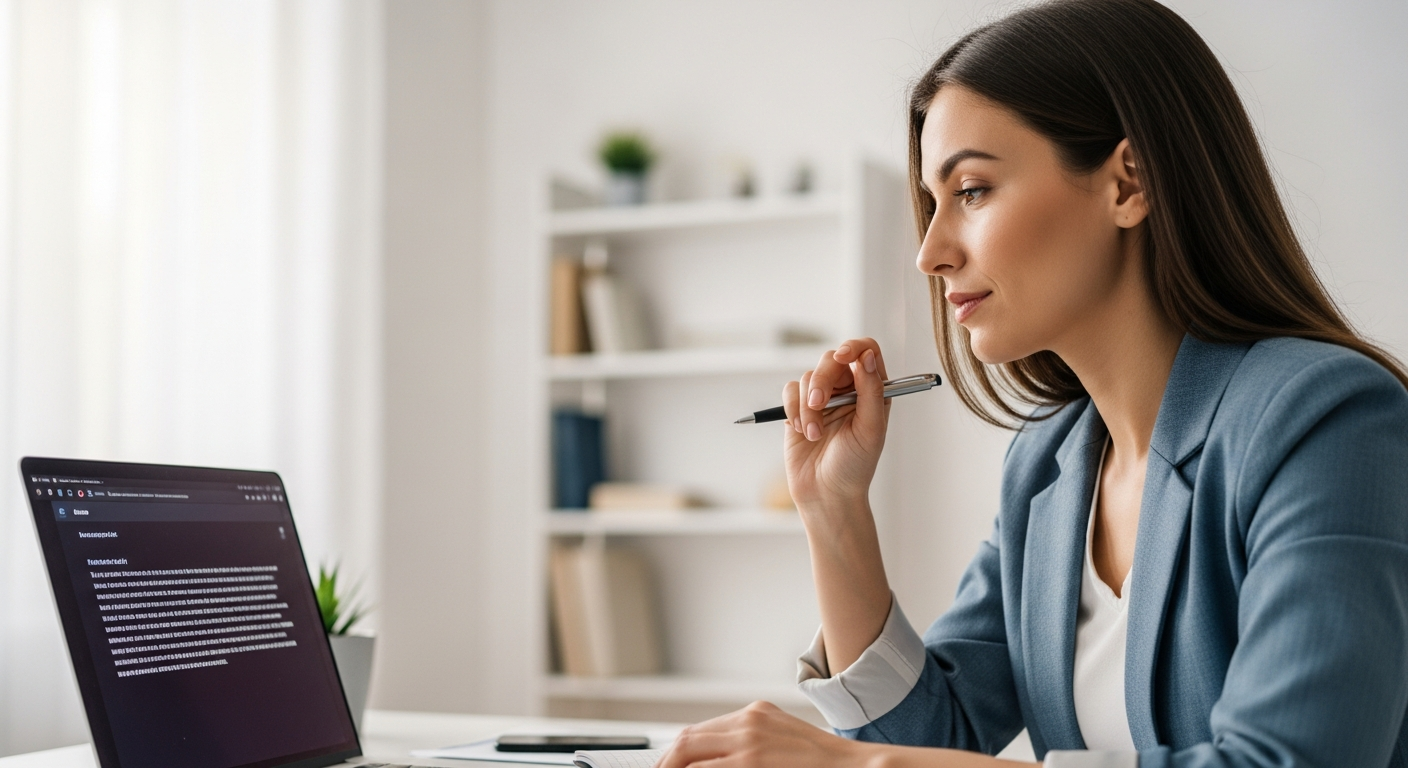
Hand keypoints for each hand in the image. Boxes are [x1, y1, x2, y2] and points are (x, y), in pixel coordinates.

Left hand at [655, 701, 864, 767]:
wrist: (858, 765)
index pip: (703, 730)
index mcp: (756, 713)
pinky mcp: (751, 760)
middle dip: (668, 761)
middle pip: (689, 738)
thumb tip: (720, 761)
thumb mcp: (783, 744)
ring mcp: (748, 739)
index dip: (680, 752)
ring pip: (689, 750)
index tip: (671, 767)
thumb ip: (754, 746)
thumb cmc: (824, 764)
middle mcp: (748, 720)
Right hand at [782, 339, 889, 512]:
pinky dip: (793, 410)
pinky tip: (802, 431)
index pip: (866, 351)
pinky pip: (789, 391)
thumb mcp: (870, 429)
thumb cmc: (855, 466)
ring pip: (806, 377)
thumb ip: (872, 390)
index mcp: (872, 391)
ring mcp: (822, 398)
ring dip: (807, 406)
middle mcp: (848, 390)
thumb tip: (866, 356)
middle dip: (821, 381)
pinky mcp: (797, 409)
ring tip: (814, 434)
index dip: (854, 348)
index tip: (842, 357)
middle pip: (831, 360)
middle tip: (818, 405)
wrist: (826, 494)